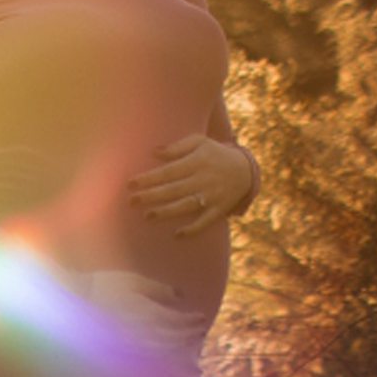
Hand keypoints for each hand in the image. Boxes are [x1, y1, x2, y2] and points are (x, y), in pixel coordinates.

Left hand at [129, 134, 251, 236]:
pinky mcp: (220, 210)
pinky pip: (206, 221)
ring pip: (187, 205)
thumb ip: (176, 147)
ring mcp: (213, 196)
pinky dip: (193, 229)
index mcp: (197, 162)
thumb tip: (154, 152)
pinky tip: (177, 235)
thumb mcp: (199, 142)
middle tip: (131, 201)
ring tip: (147, 216)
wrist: (246, 170)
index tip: (130, 183)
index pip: (168, 171)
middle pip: (174, 189)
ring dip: (167, 212)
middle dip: (152, 196)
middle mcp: (204, 179)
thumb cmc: (214, 153)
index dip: (149, 178)